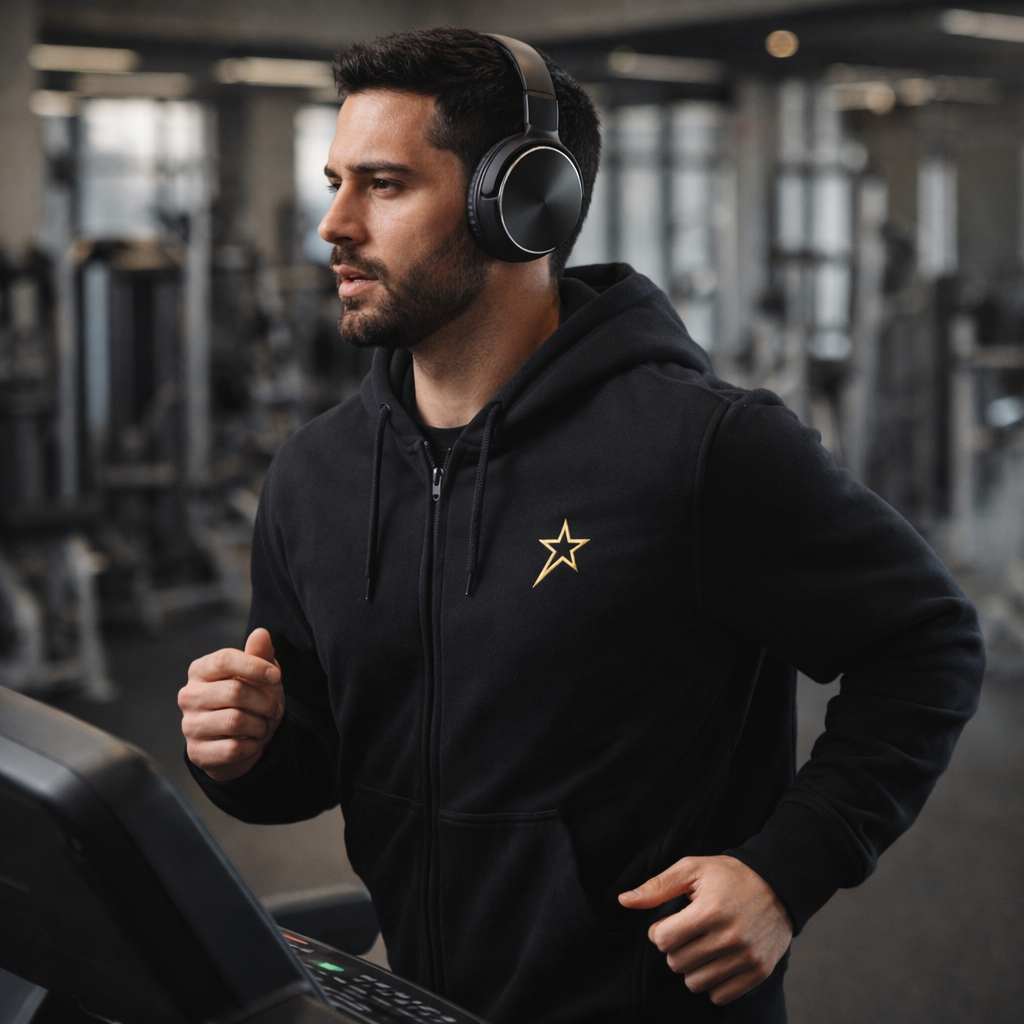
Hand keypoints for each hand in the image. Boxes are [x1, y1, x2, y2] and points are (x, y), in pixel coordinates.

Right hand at [178, 628, 284, 781]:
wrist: (243, 743)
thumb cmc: (252, 701)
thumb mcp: (261, 675)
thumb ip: (260, 654)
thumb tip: (261, 633)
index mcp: (200, 670)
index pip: (224, 659)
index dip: (255, 666)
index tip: (276, 676)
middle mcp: (189, 695)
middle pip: (235, 692)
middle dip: (265, 702)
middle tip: (275, 709)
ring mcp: (189, 725)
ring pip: (236, 721)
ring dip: (261, 725)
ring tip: (263, 726)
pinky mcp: (197, 752)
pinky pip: (234, 748)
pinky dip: (252, 746)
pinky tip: (251, 743)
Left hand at [618, 855, 791, 1005]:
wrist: (778, 885)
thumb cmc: (729, 875)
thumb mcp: (692, 869)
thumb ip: (657, 887)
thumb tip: (624, 901)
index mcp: (710, 910)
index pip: (663, 941)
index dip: (659, 932)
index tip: (668, 923)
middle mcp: (730, 937)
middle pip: (677, 963)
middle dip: (675, 949)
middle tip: (687, 933)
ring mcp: (747, 957)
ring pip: (696, 983)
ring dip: (692, 967)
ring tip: (701, 947)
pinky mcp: (759, 971)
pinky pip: (720, 996)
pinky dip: (713, 982)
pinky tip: (717, 961)